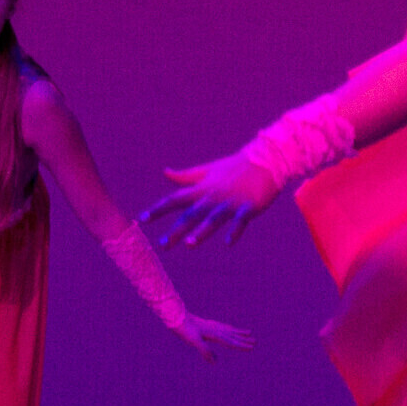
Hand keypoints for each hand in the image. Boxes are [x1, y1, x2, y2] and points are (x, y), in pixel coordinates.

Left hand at [143, 150, 283, 245]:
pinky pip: (240, 222)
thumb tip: (165, 172)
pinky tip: (228, 243)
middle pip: (191, 215)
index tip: (142, 219)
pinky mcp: (248, 207)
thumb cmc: (234, 167)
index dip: (158, 209)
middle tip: (163, 245)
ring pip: (213, 219)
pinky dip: (234, 231)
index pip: (175, 199)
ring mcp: (230, 203)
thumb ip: (185, 176)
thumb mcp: (207, 170)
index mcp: (202, 189)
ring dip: (201, 232)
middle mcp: (213, 197)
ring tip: (189, 244)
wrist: (264, 160)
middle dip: (176, 230)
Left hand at [174, 313, 255, 359]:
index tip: (252, 348)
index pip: (231, 342)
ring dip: (240, 333)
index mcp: (215, 334)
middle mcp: (216, 329)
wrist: (178, 317)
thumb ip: (205, 350)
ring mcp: (213, 326)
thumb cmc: (185, 330)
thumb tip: (215, 362)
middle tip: (255, 342)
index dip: (242, 346)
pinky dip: (230, 329)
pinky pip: (223, 327)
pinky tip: (230, 329)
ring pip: (230, 330)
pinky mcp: (208, 324)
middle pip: (233, 336)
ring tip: (249, 332)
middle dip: (244, 340)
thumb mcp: (194, 341)